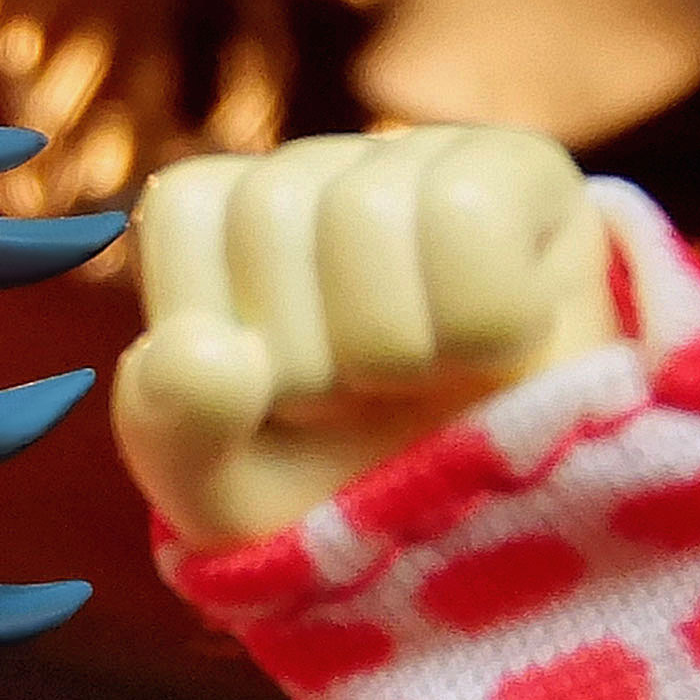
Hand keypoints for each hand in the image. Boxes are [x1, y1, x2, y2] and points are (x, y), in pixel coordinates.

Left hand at [114, 126, 622, 550]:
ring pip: (365, 209)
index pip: (185, 206)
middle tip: (354, 399)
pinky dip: (479, 318)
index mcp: (225, 223)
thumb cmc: (337, 491)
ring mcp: (424, 162)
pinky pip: (468, 210)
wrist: (488, 537)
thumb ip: (172, 426)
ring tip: (419, 379)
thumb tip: (206, 351)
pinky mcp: (527, 174)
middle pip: (271, 208)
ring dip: (389, 345)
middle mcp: (319, 173)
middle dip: (307, 353)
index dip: (217, 321)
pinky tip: (495, 350)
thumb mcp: (224, 490)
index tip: (264, 392)